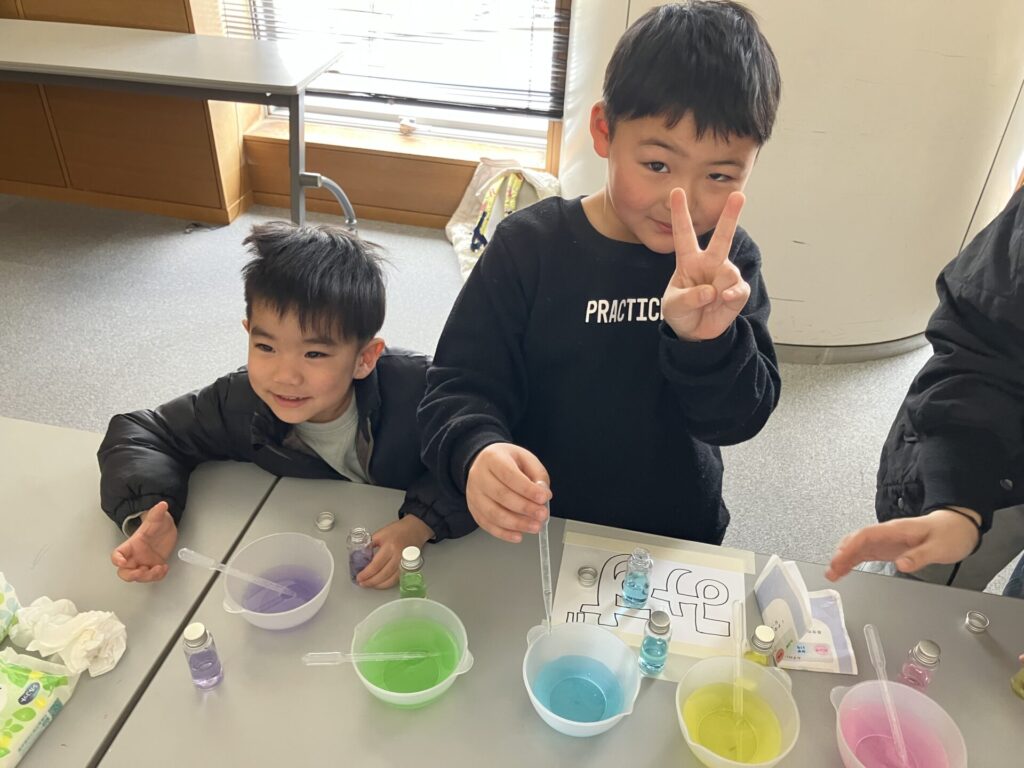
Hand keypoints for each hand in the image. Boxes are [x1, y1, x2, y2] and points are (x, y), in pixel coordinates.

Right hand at [111, 501, 177, 581]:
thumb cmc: (157, 524)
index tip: (123, 562)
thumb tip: (162, 505)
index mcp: (132, 545)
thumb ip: (157, 513)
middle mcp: (135, 556)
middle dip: (131, 575)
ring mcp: (144, 562)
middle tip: (143, 571)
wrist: (167, 529)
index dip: (117, 559)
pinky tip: (165, 567)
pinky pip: (152, 577)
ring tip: (160, 568)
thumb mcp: (158, 518)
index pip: (118, 554)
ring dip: (147, 577)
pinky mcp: (153, 567)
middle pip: (124, 571)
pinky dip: (158, 576)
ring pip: (138, 576)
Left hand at [357, 515, 432, 588]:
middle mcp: (398, 557)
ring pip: (391, 580)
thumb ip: (369, 545)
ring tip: (370, 585)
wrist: (415, 529)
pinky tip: (381, 583)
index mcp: (390, 547)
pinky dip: (388, 584)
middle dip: (371, 582)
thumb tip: (360, 556)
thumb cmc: (398, 530)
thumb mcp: (380, 534)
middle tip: (362, 583)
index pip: (376, 565)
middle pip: (383, 575)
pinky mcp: (409, 567)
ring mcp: (405, 563)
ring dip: (379, 585)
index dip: (366, 574)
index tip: (359, 577)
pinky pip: (398, 579)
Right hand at [466, 443, 550, 542]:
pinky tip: (518, 535)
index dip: (527, 489)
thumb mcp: (526, 459)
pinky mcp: (473, 508)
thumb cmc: (507, 461)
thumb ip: (538, 475)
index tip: (544, 498)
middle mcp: (479, 475)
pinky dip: (504, 533)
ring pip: (493, 513)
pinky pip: (487, 524)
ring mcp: (473, 493)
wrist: (484, 463)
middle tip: (542, 515)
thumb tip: (544, 495)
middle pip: (501, 495)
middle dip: (525, 508)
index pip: (509, 475)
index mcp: (493, 458)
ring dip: (517, 524)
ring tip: (535, 527)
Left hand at [661, 188, 749, 340]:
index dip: (680, 214)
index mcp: (688, 261)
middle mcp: (709, 263)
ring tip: (708, 302)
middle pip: (722, 237)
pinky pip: (738, 289)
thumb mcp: (673, 306)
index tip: (676, 192)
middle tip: (739, 195)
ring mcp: (725, 276)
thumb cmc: (680, 313)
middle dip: (730, 216)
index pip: (683, 234)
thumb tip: (711, 291)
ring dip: (717, 290)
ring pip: (728, 273)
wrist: (695, 334)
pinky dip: (731, 296)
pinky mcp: (737, 291)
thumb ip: (688, 297)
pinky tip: (723, 300)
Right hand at [825, 508, 980, 580]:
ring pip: (858, 546)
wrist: (958, 526)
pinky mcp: (888, 548)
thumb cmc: (950, 533)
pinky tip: (844, 568)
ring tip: (832, 573)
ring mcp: (886, 540)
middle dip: (842, 554)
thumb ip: (919, 556)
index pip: (867, 535)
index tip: (840, 559)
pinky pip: (865, 552)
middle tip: (832, 570)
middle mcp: (887, 533)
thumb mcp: (940, 547)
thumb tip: (901, 564)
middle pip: (857, 540)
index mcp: (896, 530)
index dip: (851, 547)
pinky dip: (853, 560)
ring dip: (844, 558)